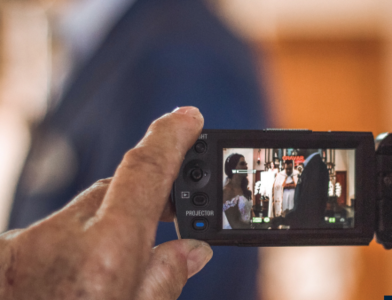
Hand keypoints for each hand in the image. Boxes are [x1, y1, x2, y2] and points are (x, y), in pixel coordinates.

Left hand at [0, 106, 212, 299]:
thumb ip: (166, 279)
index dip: (170, 138)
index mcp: (106, 255)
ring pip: (76, 219)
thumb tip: (191, 250)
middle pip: (111, 195)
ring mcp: (24, 244)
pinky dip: (65, 252)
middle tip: (164, 224)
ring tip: (103, 276)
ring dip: (97, 238)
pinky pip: (45, 237)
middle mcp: (60, 240)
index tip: (187, 118)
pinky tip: (67, 279)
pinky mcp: (4, 254)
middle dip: (139, 206)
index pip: (145, 172)